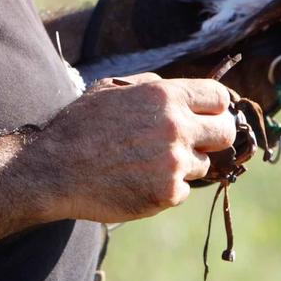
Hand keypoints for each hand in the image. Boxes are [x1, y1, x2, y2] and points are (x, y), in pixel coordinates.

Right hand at [24, 75, 239, 223]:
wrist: (55, 169)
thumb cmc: (80, 126)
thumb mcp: (112, 88)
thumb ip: (151, 85)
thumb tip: (177, 88)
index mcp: (164, 96)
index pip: (220, 98)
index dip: (215, 107)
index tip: (209, 116)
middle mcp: (176, 127)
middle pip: (225, 133)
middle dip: (213, 137)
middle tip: (195, 143)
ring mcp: (173, 163)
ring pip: (203, 165)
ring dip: (183, 165)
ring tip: (148, 163)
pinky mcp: (167, 194)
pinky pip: (183, 190)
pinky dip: (167, 188)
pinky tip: (139, 181)